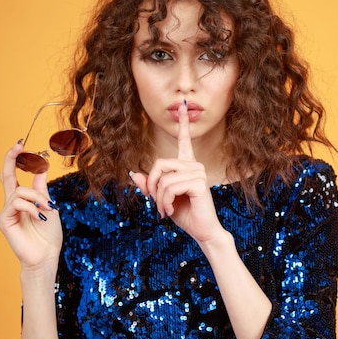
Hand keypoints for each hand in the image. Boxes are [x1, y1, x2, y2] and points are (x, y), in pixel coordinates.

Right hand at [0, 142, 62, 269]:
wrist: (46, 256)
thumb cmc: (48, 235)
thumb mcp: (48, 206)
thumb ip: (41, 188)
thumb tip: (42, 166)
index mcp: (22, 199)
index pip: (15, 175)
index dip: (16, 159)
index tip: (23, 145)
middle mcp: (11, 203)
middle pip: (6, 175)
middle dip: (11, 158)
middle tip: (18, 144)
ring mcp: (6, 211)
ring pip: (19, 191)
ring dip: (37, 197)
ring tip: (47, 209)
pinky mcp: (4, 220)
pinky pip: (16, 203)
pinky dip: (31, 207)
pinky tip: (38, 216)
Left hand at [131, 105, 225, 243]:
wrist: (202, 231)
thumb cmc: (184, 214)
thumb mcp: (161, 199)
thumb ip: (150, 186)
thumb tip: (135, 174)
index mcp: (187, 165)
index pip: (184, 141)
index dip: (183, 124)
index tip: (183, 107)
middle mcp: (194, 165)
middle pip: (159, 164)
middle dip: (152, 186)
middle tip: (156, 204)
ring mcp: (198, 172)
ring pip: (163, 179)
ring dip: (158, 198)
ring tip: (164, 210)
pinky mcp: (199, 182)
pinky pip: (169, 187)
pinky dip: (164, 202)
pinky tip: (170, 211)